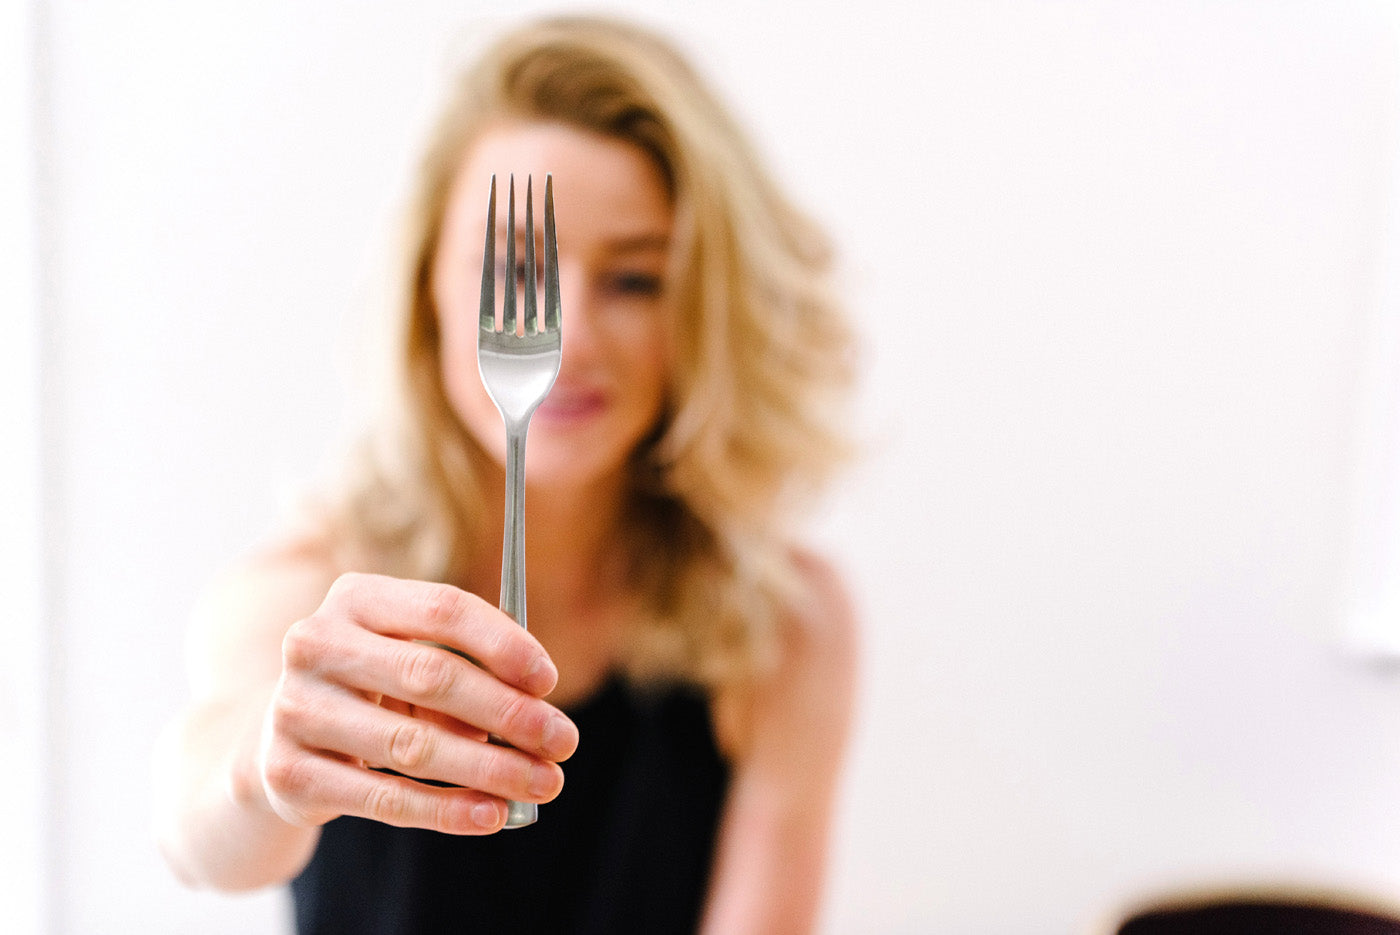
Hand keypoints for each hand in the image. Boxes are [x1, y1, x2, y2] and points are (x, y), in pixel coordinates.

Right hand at [257, 572, 577, 833]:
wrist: (281, 740)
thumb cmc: (376, 687)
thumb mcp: (414, 661)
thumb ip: (469, 672)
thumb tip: (535, 718)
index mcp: (357, 597)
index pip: (442, 608)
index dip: (502, 644)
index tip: (549, 681)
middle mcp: (316, 643)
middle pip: (432, 676)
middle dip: (509, 714)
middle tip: (564, 742)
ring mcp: (295, 708)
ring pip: (412, 745)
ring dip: (491, 769)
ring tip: (543, 783)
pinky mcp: (289, 773)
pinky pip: (385, 798)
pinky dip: (447, 810)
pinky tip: (492, 816)